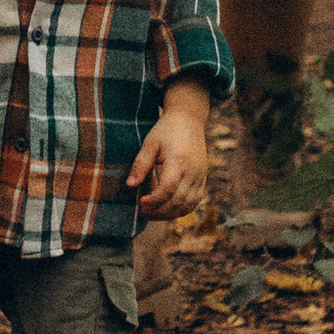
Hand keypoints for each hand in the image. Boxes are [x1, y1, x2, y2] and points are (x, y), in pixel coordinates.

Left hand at [128, 93, 212, 222]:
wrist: (189, 119)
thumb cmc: (166, 130)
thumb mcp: (150, 143)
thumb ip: (140, 164)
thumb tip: (130, 185)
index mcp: (179, 161)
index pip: (168, 189)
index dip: (154, 200)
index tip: (141, 202)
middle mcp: (193, 171)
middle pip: (178, 201)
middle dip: (160, 211)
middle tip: (144, 212)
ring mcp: (200, 176)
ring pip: (188, 204)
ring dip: (171, 214)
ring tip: (154, 214)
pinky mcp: (203, 178)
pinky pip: (195, 200)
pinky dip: (182, 209)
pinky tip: (168, 210)